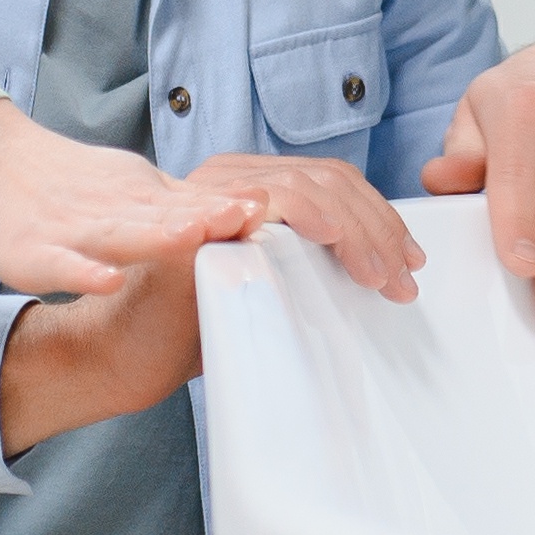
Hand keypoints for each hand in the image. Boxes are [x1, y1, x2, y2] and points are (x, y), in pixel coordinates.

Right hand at [0, 99, 251, 299]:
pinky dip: (85, 272)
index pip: (187, 204)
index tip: (273, 208)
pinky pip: (64, 264)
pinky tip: (110, 281)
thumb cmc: (57, 180)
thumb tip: (231, 213)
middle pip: (162, 214)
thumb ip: (171, 206)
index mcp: (133, 197)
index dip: (226, 208)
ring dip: (157, 236)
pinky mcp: (32, 251)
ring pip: (119, 234)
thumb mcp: (124, 189)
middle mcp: (109, 210)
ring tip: (194, 237)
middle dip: (205, 218)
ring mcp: (71, 230)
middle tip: (250, 216)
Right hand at [0, 151, 423, 451]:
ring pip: (310, 186)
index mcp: (248, 187)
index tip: (410, 263)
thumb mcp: (267, 288)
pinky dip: (312, 215)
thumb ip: (304, 264)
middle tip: (406, 280)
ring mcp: (212, 192)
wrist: (125, 356)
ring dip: (359, 233)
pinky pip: (271, 200)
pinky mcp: (200, 218)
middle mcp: (230, 178)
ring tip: (381, 277)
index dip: (379, 218)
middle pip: (329, 179)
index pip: (331, 181)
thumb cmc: (193, 330)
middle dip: (380, 229)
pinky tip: (337, 242)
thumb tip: (375, 272)